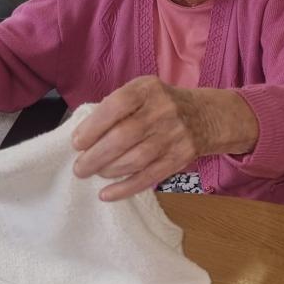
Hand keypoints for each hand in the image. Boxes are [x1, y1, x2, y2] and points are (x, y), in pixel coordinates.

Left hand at [71, 76, 257, 200]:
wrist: (206, 116)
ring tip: (94, 173)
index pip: (117, 105)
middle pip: (124, 136)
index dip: (94, 126)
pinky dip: (125, 188)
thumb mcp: (143, 92)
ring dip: (109, 170)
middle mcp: (162, 110)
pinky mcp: (180, 158)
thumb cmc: (161, 104)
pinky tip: (107, 194)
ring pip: (135, 159)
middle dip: (96, 155)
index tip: (77, 142)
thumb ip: (117, 108)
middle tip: (80, 167)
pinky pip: (149, 176)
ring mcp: (174, 135)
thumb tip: (84, 136)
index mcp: (148, 89)